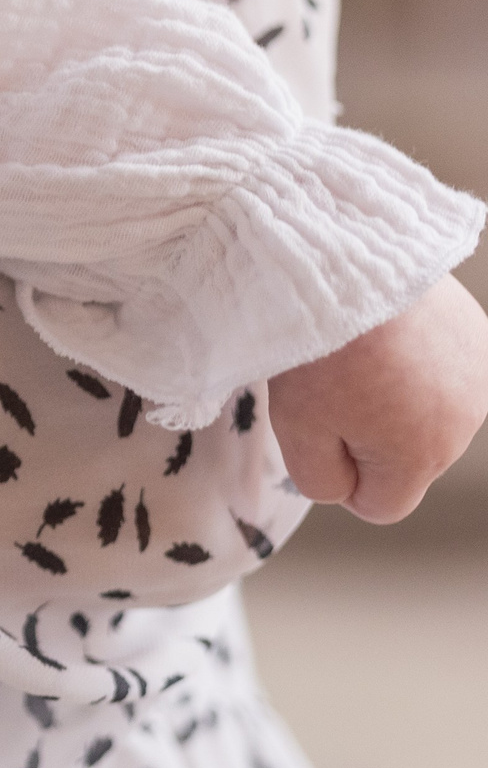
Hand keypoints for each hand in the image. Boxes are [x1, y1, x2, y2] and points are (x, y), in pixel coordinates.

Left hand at [269, 275, 487, 522]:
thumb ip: (322, 480)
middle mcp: (464, 426)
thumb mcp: (297, 429)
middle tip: (332, 381)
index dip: (340, 478)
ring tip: (361, 351)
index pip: (382, 505)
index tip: (316, 434)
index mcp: (419, 459)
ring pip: (428, 414)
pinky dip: (418, 360)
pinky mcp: (479, 336)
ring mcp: (478, 378)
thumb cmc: (317, 348)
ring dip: (398, 397)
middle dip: (370, 435)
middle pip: (407, 459)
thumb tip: (346, 491)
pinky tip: (391, 331)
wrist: (347, 261)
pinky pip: (443, 370)